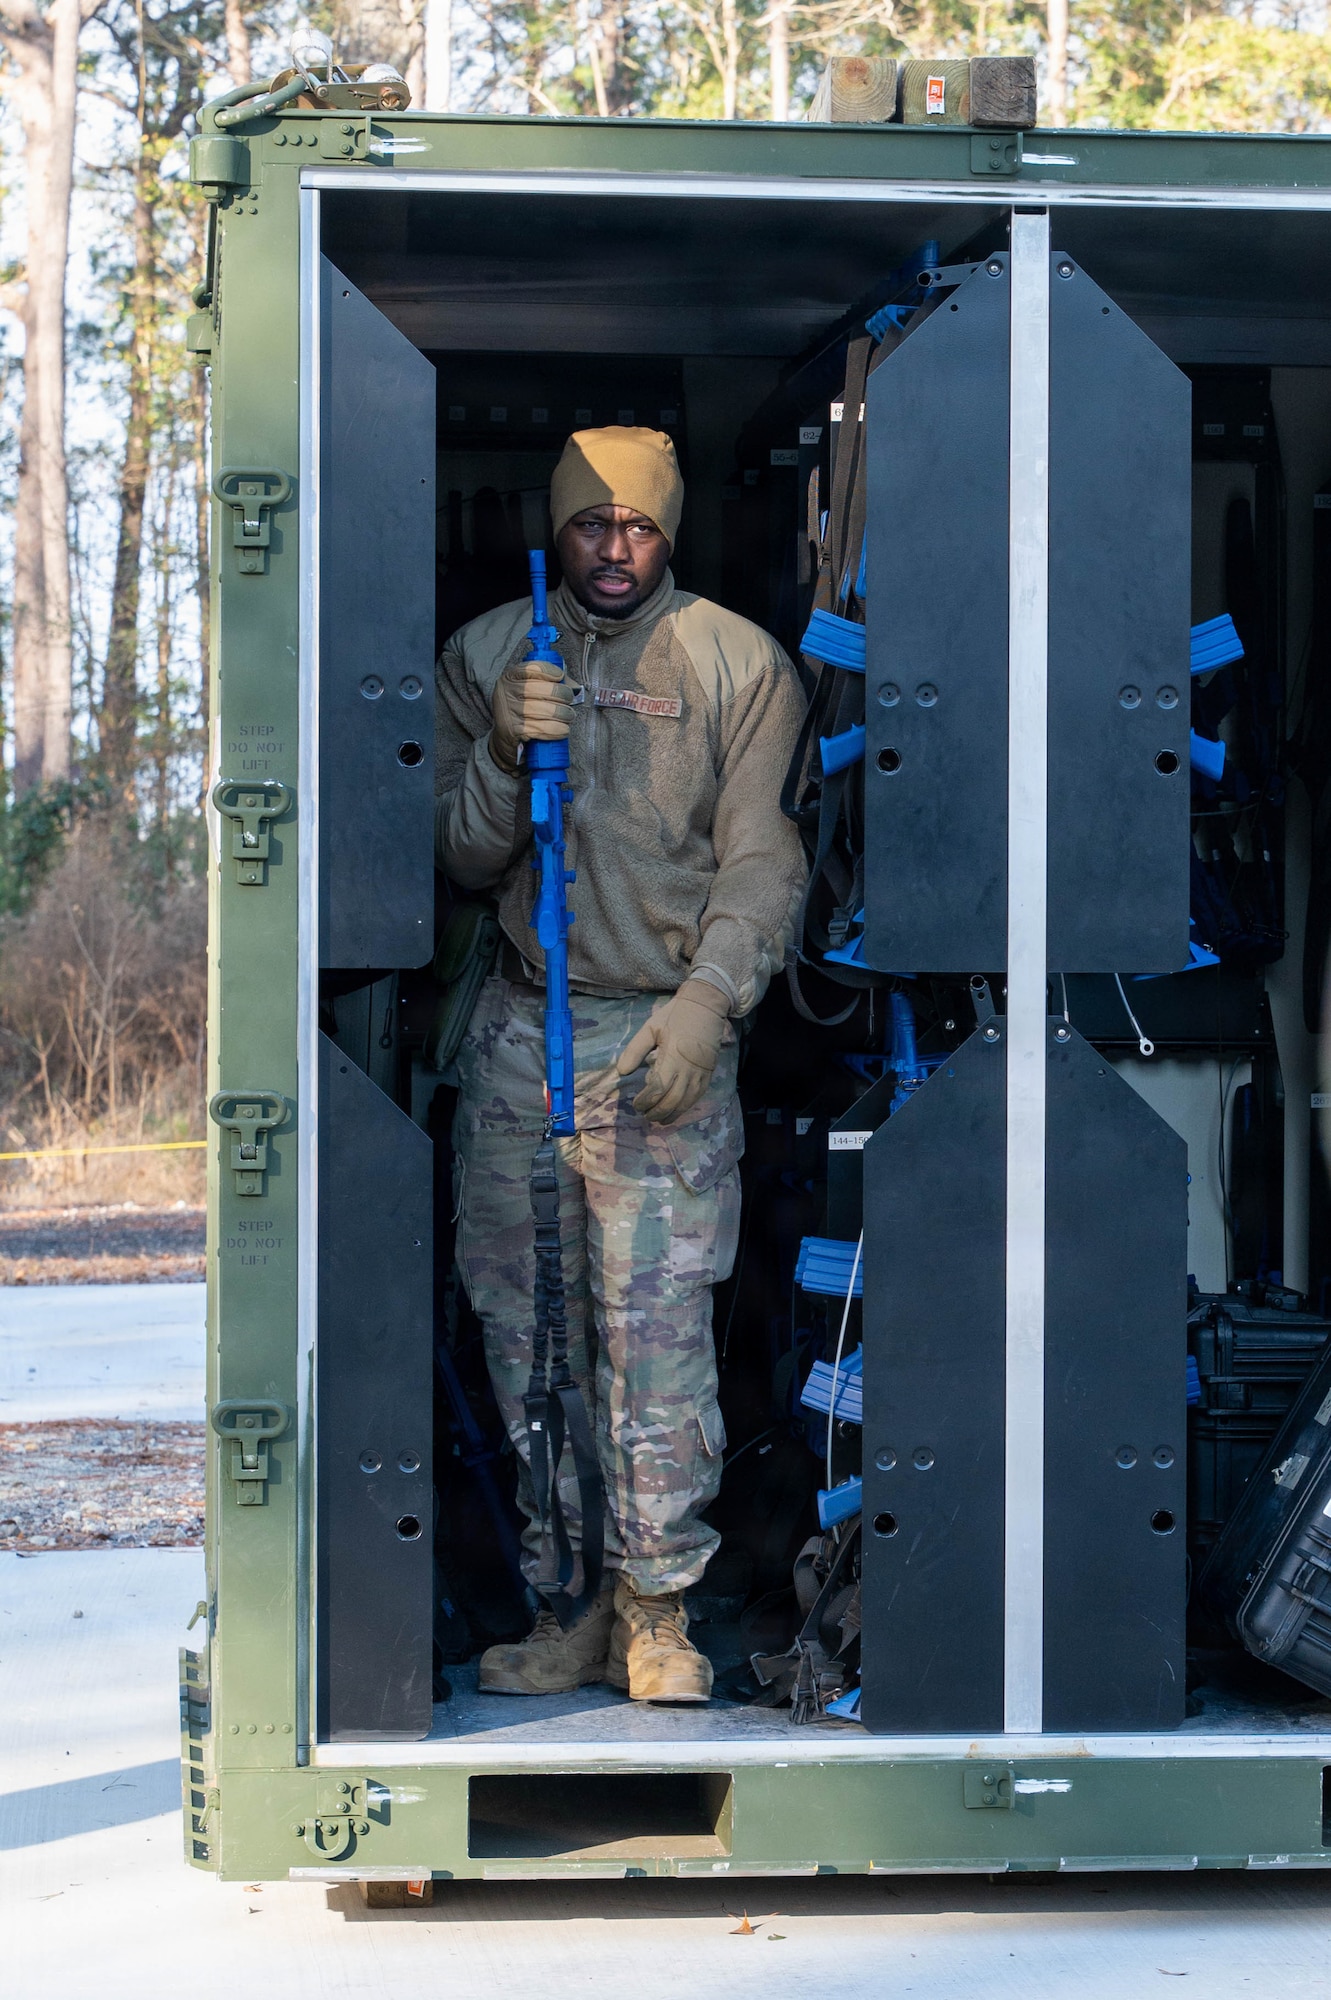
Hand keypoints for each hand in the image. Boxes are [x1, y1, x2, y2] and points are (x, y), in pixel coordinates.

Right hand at [490, 659, 574, 776]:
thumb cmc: (522, 711)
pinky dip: (558, 730)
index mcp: (510, 677)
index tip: (560, 677)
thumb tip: (574, 686)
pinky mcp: (514, 730)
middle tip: (569, 702)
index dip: (551, 671)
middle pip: (545, 689)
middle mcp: (507, 692)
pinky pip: (544, 728)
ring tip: (568, 716)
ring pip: (547, 710)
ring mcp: (509, 711)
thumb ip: (551, 682)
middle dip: (564, 696)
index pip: (533, 668)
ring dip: (564, 715)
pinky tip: (563, 729)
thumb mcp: (529, 691)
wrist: (502, 738)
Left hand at [616, 978, 729, 1123]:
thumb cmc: (675, 1016)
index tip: (636, 1104)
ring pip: (686, 1103)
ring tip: (659, 1119)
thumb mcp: (650, 1028)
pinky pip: (697, 1097)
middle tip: (645, 1114)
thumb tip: (622, 1072)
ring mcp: (700, 1073)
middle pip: (672, 1101)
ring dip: (671, 1114)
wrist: (706, 1006)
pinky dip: (685, 1107)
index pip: (657, 1088)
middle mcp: (688, 1070)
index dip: (646, 1101)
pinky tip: (676, 1111)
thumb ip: (635, 1050)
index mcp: (672, 1057)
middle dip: (656, 1111)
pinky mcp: (708, 1074)